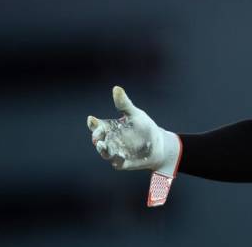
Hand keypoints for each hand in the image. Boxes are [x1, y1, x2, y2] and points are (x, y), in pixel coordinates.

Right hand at [87, 86, 181, 205]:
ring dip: (103, 150)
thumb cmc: (144, 127)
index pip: (97, 126)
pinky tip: (120, 155)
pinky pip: (118, 162)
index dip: (93, 124)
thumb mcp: (135, 114)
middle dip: (97, 137)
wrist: (159, 144)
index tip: (92, 119)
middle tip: (98, 134)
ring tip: (102, 145)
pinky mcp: (123, 162)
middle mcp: (110, 141)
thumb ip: (124, 104)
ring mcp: (116, 152)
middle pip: (98, 140)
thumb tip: (116, 88)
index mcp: (110, 128)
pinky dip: (117, 159)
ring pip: (105, 152)